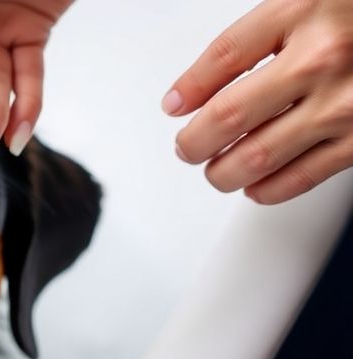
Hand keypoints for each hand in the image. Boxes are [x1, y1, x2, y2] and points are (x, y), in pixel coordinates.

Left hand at [165, 0, 352, 203]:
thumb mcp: (310, 0)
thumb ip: (258, 37)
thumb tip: (194, 88)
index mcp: (306, 11)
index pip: (224, 57)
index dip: (188, 88)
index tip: (174, 106)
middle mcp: (324, 60)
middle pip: (229, 115)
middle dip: (195, 142)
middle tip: (188, 148)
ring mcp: (348, 104)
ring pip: (258, 155)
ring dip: (224, 171)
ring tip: (215, 170)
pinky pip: (304, 175)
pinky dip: (267, 188)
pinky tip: (254, 186)